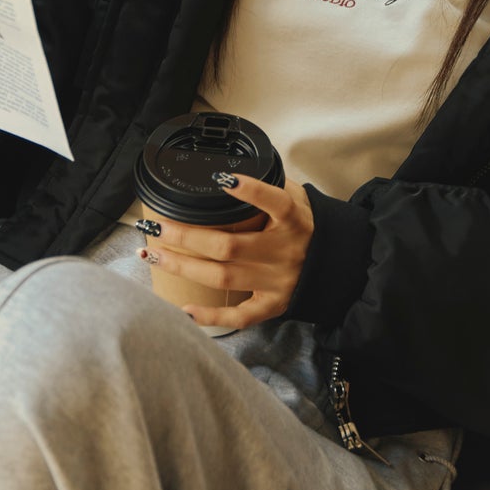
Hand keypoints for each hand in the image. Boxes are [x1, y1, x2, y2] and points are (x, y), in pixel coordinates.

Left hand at [144, 173, 314, 330]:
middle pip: (227, 246)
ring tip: (152, 256)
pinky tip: (184, 309)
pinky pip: (241, 316)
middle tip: (154, 226)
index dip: (251, 190)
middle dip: (184, 236)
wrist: (337, 267)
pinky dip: (212, 316)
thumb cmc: (308, 228)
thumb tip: (230, 173)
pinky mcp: (273, 305)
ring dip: (183, 267)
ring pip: (223, 277)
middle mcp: (284, 252)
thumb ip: (272, 185)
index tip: (221, 179)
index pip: (276, 202)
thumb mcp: (300, 199)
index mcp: (294, 221)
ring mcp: (277, 282)